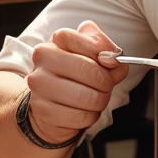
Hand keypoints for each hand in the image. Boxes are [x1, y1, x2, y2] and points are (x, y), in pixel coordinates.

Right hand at [26, 20, 128, 144]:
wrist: (45, 103)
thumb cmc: (70, 77)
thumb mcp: (86, 55)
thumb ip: (105, 50)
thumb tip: (116, 61)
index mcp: (53, 44)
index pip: (85, 41)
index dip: (105, 52)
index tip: (113, 61)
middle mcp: (42, 63)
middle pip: (90, 71)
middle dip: (106, 82)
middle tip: (106, 86)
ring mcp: (40, 88)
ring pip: (89, 97)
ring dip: (100, 101)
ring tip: (94, 99)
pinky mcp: (44, 112)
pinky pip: (82, 116)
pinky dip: (90, 116)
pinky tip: (83, 111)